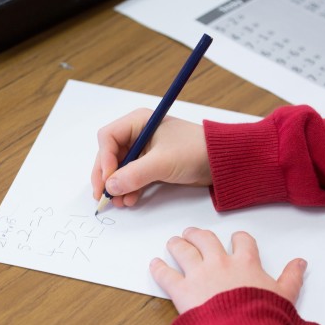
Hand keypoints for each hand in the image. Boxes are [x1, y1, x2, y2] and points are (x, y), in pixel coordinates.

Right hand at [91, 109, 209, 207]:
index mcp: (138, 122)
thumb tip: (110, 187)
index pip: (108, 138)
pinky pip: (132, 177)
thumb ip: (134, 174)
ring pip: (119, 168)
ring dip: (116, 185)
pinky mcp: (151, 166)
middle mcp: (138, 134)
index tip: (108, 179)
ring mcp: (144, 151)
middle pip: (110, 155)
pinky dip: (128, 189)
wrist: (222, 162)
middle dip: (106, 176)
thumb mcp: (162, 162)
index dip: (104, 159)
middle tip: (103, 195)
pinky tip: (129, 200)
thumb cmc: (195, 151)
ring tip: (118, 202)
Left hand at [150, 228, 306, 312]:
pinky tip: (155, 264)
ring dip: (177, 244)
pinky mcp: (181, 291)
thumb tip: (301, 263)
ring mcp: (199, 275)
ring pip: (183, 250)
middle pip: (206, 239)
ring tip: (174, 242)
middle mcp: (220, 263)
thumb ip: (291, 278)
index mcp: (246, 263)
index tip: (235, 240)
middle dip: (198, 235)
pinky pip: (165, 274)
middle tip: (193, 234)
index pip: (242, 241)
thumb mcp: (286, 298)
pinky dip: (158, 268)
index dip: (238, 239)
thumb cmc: (264, 319)